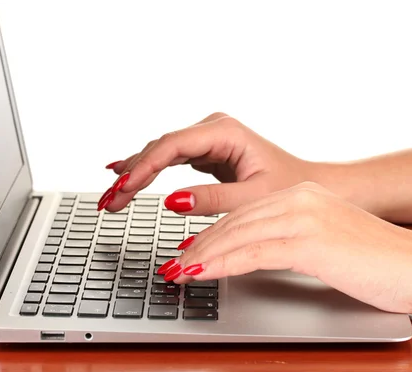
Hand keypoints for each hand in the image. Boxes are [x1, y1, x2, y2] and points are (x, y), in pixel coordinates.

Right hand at [98, 112, 321, 213]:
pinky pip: (169, 160)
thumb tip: (172, 201)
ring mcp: (207, 139)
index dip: (143, 168)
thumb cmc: (287, 187)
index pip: (173, 146)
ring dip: (135, 175)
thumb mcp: (252, 198)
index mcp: (225, 133)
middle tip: (108, 201)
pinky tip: (127, 178)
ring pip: (161, 153)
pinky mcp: (205, 152)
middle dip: (131, 175)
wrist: (303, 184)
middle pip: (160, 148)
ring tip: (111, 196)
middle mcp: (213, 130)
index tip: (123, 188)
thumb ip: (212, 199)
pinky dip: (148, 173)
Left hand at [163, 182, 411, 314]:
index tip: (189, 252)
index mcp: (302, 197)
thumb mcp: (326, 244)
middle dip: (199, 246)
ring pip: (238, 235)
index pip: (244, 215)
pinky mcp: (310, 240)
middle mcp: (300, 199)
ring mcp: (305, 217)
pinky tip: (202, 273)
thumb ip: (290, 243)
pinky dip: (222, 264)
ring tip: (178, 273)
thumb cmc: (378, 262)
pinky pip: (253, 252)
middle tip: (172, 265)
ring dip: (202, 256)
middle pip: (234, 222)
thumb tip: (254, 256)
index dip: (211, 235)